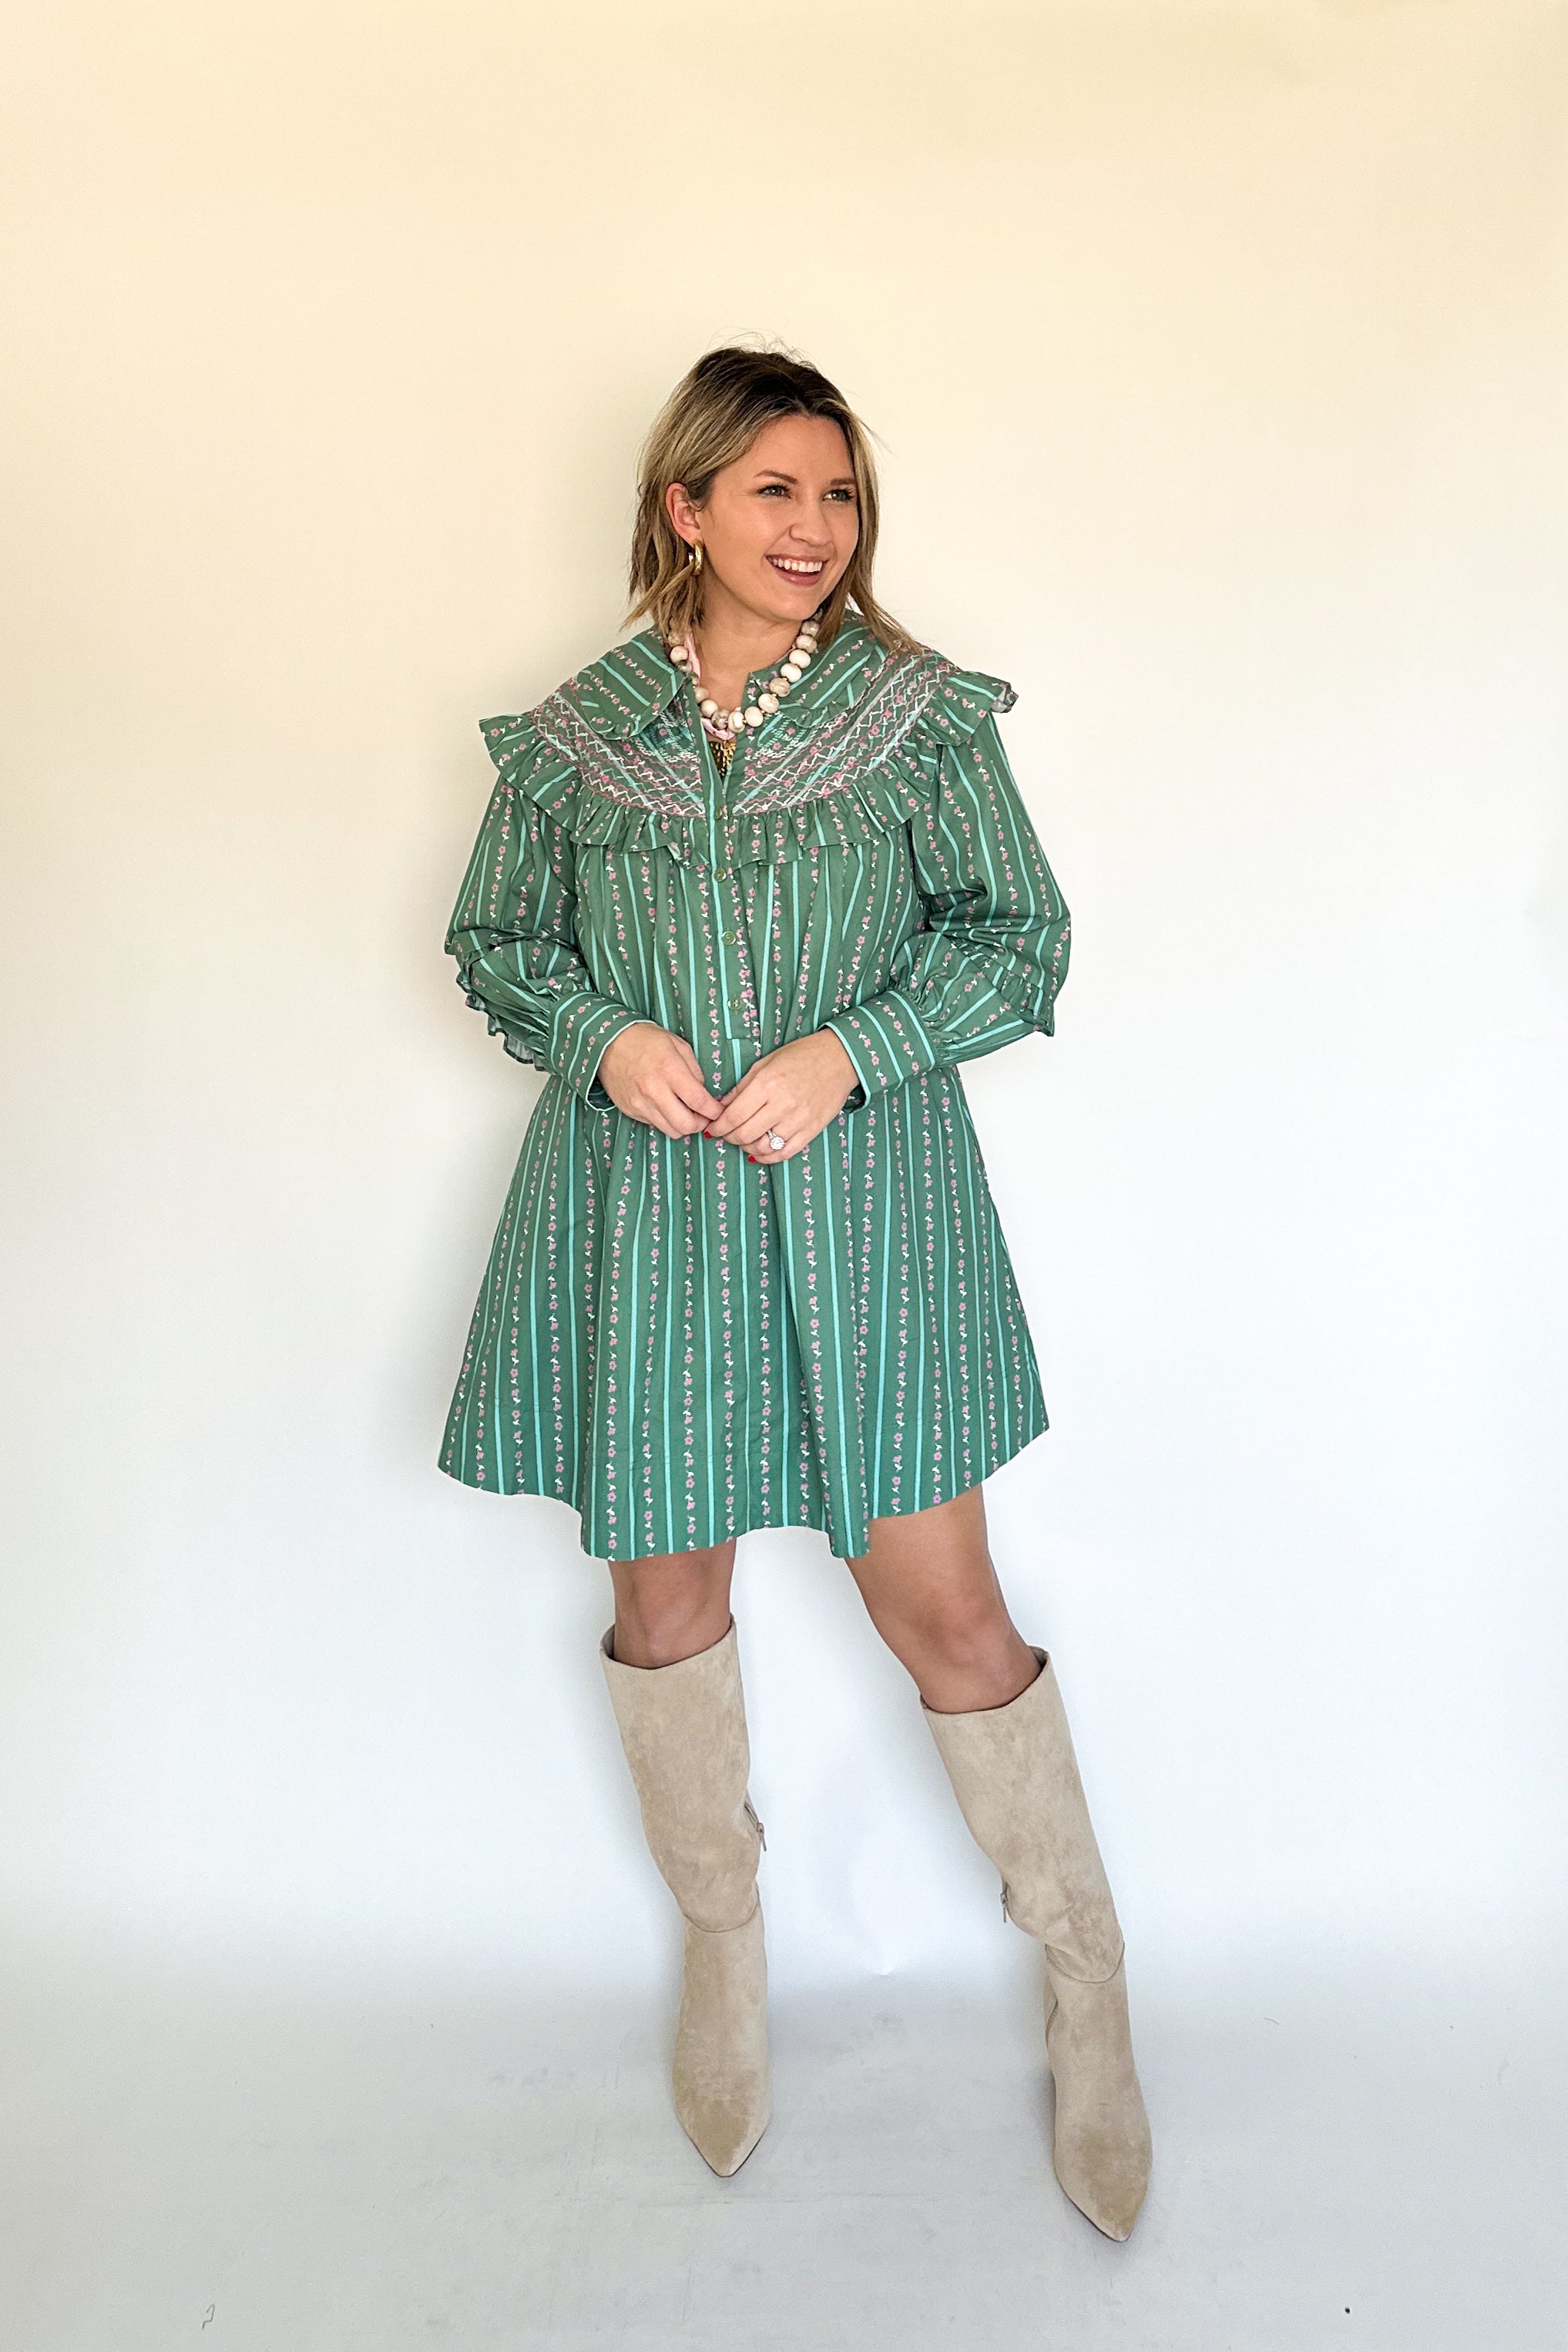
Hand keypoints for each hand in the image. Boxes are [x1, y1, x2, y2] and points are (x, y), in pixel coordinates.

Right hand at [596, 1021, 724, 1137]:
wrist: (608, 1043)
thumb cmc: (646, 1040)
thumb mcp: (678, 1045)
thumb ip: (695, 1071)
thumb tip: (704, 1093)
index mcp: (670, 1070)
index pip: (699, 1102)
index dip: (714, 1111)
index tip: (719, 1111)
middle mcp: (654, 1091)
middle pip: (686, 1125)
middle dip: (700, 1124)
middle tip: (702, 1115)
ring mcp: (640, 1103)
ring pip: (671, 1131)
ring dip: (683, 1125)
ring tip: (685, 1112)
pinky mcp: (630, 1110)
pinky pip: (655, 1125)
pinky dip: (665, 1120)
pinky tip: (665, 1106)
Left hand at [701, 1030, 859, 1162]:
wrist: (839, 1059)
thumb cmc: (800, 1056)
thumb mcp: (765, 1064)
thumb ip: (742, 1087)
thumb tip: (722, 1108)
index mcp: (766, 1084)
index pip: (733, 1115)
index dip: (718, 1127)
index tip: (712, 1128)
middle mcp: (781, 1104)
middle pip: (745, 1134)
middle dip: (729, 1138)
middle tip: (726, 1135)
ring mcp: (798, 1119)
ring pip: (763, 1147)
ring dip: (747, 1148)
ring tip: (744, 1141)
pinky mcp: (811, 1130)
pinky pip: (785, 1153)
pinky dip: (768, 1157)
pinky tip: (760, 1152)